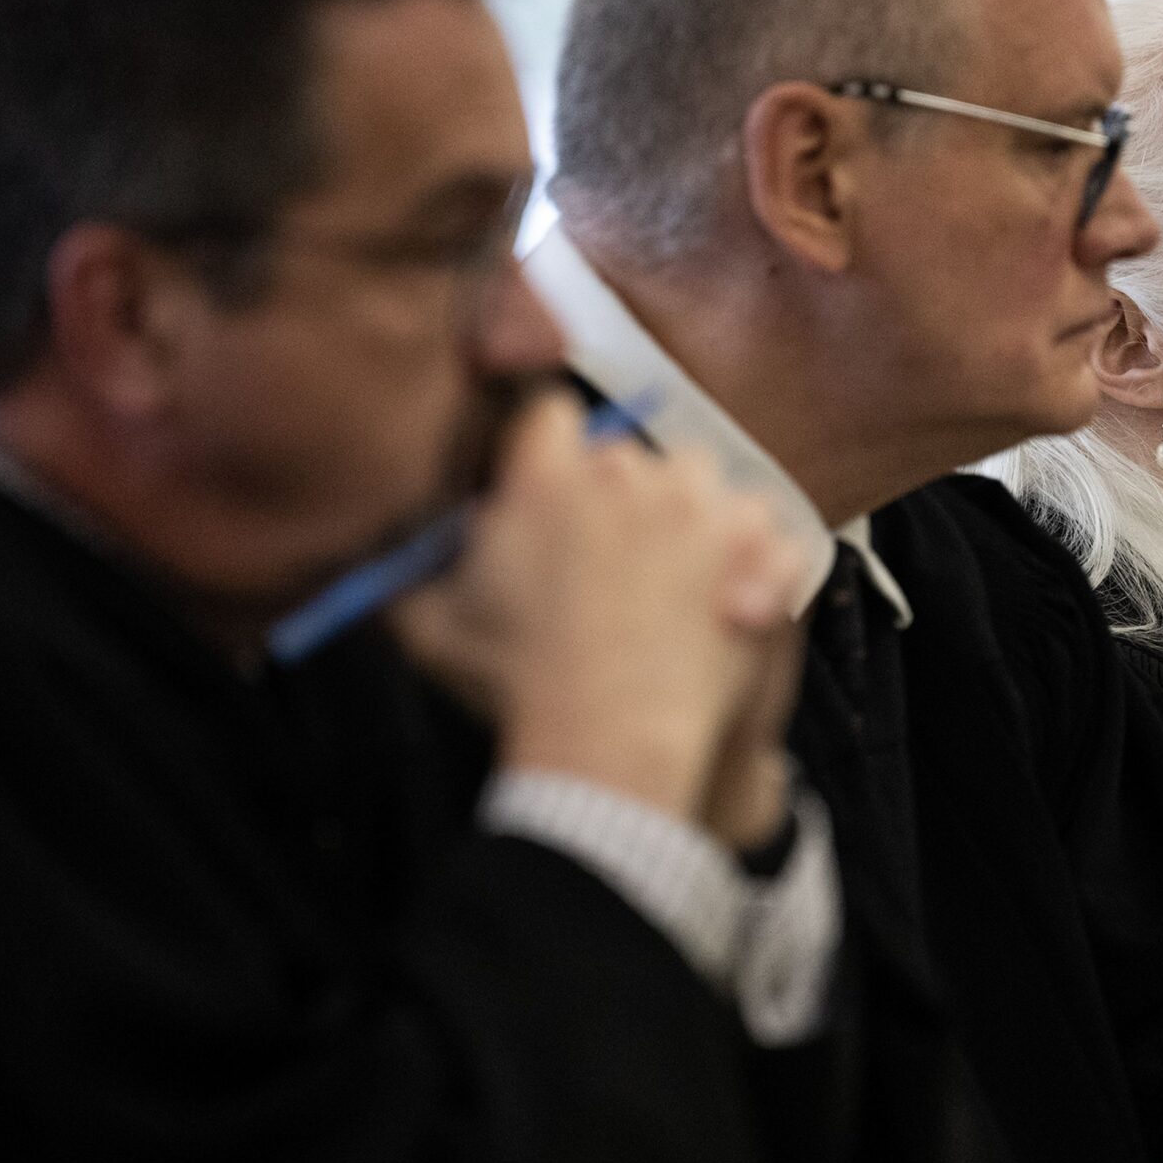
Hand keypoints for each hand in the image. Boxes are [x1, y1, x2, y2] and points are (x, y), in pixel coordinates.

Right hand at [392, 392, 810, 826]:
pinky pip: (763, 525)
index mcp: (544, 476)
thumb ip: (408, 571)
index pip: (551, 416)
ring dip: (689, 516)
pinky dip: (753, 559)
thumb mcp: (430, 630)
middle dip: (618, 498)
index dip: (551, 457)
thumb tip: (398, 548)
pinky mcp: (754, 543)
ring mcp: (698, 503)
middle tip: (609, 563)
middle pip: (625, 454)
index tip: (554, 498)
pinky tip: (728, 599)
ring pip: (697, 478)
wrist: (610, 745)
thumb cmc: (515, 689)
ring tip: (675, 581)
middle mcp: (624, 473)